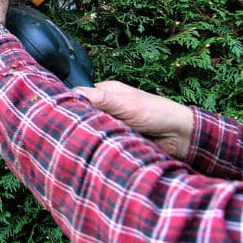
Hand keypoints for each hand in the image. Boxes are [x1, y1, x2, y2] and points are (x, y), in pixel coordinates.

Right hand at [76, 81, 193, 159]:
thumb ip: (100, 99)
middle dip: (78, 123)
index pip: (79, 96)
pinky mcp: (115, 141)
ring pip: (90, 131)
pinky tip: (93, 149)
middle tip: (70, 131)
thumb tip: (72, 93)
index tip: (61, 114)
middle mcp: (105, 108)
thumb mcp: (126, 103)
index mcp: (106, 93)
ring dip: (90, 136)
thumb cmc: (158, 113)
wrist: (181, 138)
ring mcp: (110, 125)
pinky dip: (98, 146)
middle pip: (82, 115)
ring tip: (82, 141)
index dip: (70, 105)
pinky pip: (100, 144)